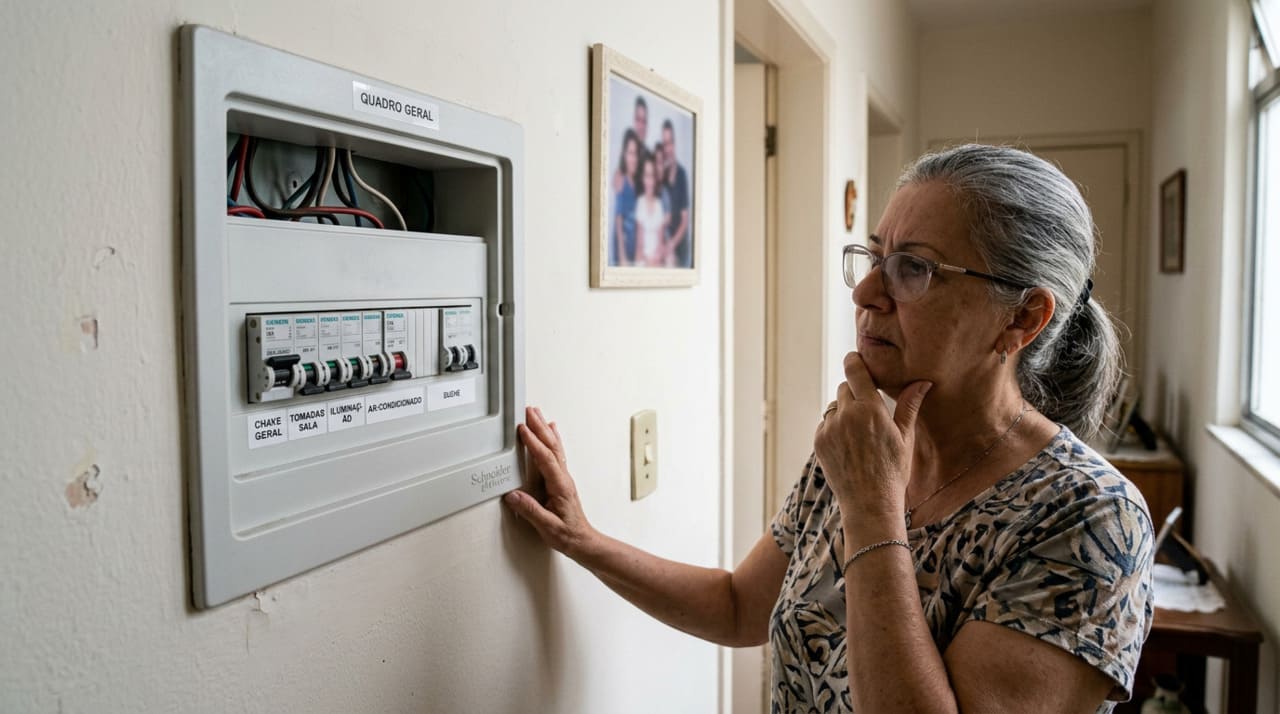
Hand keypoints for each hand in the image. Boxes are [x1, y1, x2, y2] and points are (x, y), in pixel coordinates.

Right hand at [506, 406, 599, 559]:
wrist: (582, 541)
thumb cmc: (568, 535)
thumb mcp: (547, 527)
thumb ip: (531, 510)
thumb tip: (514, 496)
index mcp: (560, 486)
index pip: (545, 459)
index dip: (533, 442)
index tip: (523, 429)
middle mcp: (563, 478)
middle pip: (551, 446)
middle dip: (539, 427)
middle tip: (528, 411)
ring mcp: (563, 477)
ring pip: (555, 447)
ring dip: (545, 429)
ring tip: (536, 413)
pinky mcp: (561, 480)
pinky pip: (557, 453)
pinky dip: (552, 439)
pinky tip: (551, 431)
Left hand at [813, 353, 931, 517]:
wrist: (870, 503)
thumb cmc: (893, 471)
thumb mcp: (905, 437)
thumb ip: (910, 406)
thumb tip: (923, 382)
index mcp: (870, 409)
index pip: (855, 371)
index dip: (853, 361)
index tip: (854, 357)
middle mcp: (846, 415)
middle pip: (844, 387)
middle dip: (855, 392)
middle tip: (867, 410)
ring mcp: (829, 428)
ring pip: (834, 406)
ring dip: (843, 411)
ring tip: (860, 433)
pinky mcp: (819, 442)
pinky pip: (825, 424)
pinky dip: (834, 428)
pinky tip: (849, 446)